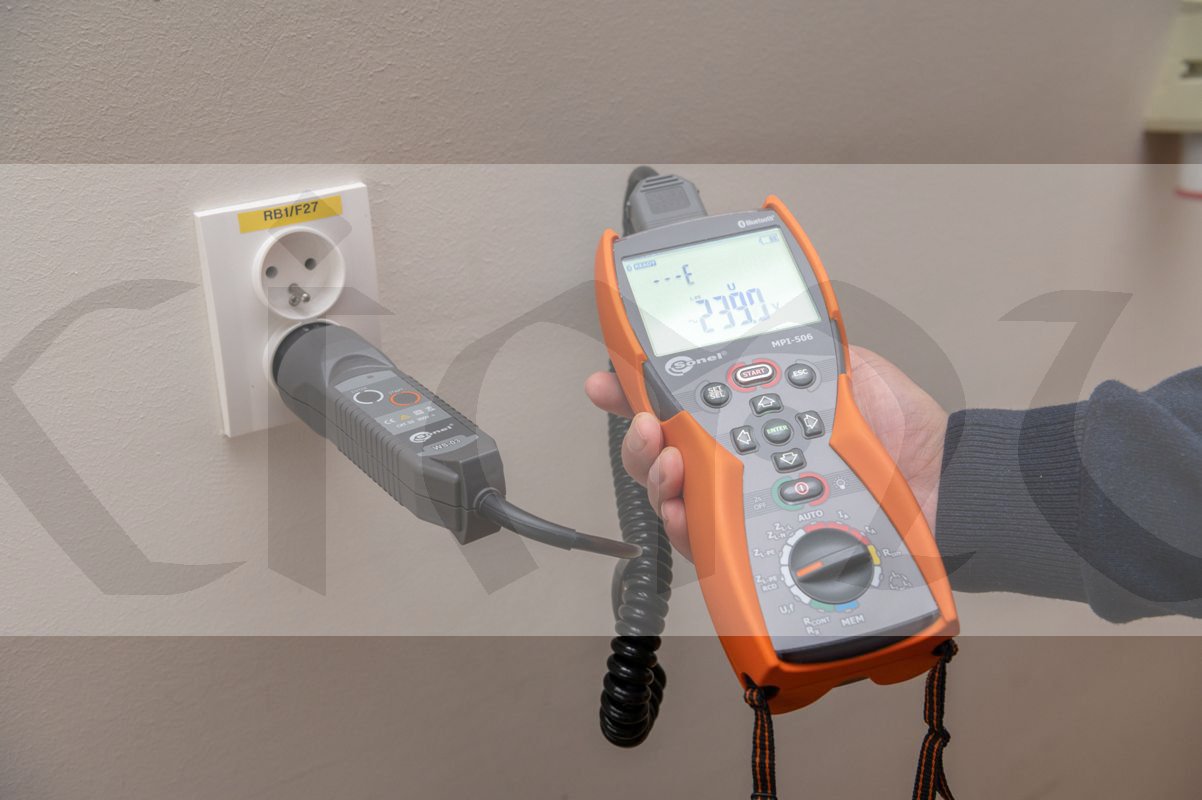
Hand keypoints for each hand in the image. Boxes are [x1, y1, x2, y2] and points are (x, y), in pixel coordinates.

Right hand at [584, 347, 947, 559]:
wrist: (943, 481)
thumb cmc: (898, 428)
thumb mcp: (834, 366)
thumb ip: (786, 346)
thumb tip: (746, 309)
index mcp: (749, 417)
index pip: (678, 405)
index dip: (634, 392)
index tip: (606, 380)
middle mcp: (739, 464)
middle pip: (660, 458)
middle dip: (634, 439)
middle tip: (643, 423)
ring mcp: (747, 507)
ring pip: (673, 502)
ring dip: (653, 479)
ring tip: (667, 460)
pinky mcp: (762, 549)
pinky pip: (708, 547)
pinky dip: (686, 527)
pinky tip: (685, 509)